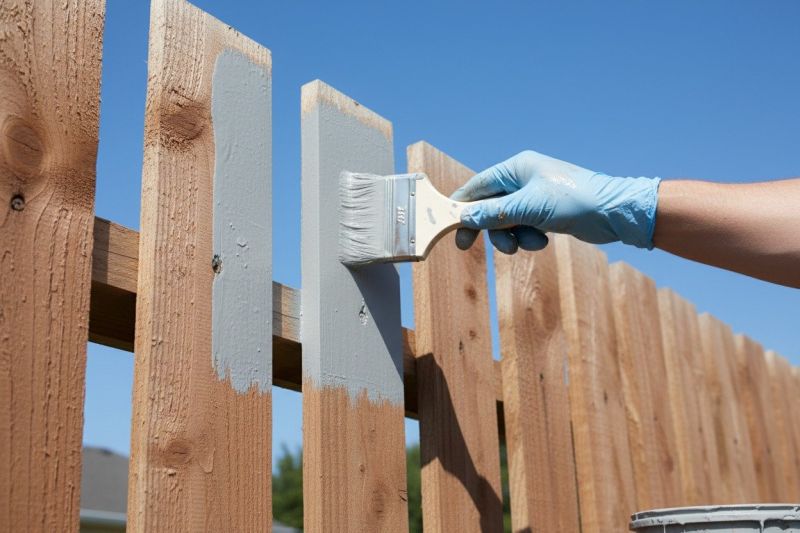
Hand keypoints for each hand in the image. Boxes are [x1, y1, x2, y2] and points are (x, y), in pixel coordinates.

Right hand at [451, 150, 660, 253]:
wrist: (614, 212)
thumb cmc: (574, 200)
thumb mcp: (529, 208)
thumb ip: (495, 213)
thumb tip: (465, 217)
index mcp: (517, 168)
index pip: (478, 186)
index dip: (461, 206)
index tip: (448, 226)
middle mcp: (523, 179)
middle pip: (489, 206)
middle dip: (488, 227)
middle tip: (470, 247)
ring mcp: (534, 196)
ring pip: (506, 220)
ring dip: (511, 236)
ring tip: (528, 244)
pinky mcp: (545, 212)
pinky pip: (522, 227)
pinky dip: (527, 237)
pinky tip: (542, 241)